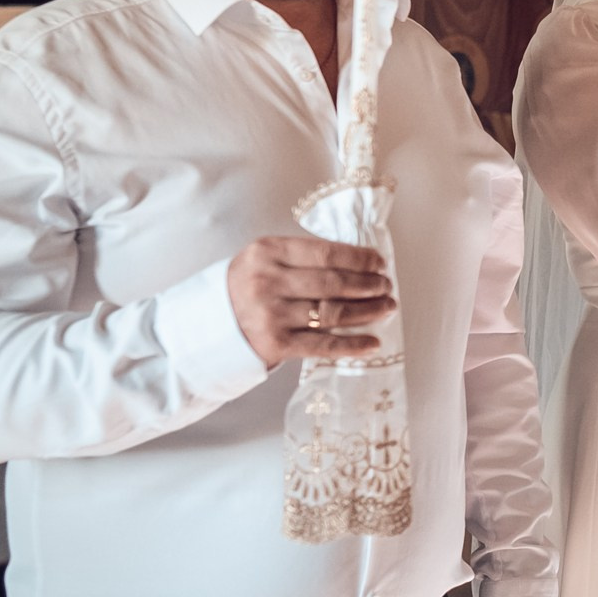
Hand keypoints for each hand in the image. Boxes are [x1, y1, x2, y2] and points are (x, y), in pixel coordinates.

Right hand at [226, 236, 396, 368]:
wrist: (209, 327)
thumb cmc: (245, 288)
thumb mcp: (263, 260)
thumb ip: (301, 257)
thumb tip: (359, 262)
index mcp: (267, 251)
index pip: (325, 252)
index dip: (359, 258)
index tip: (379, 262)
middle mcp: (268, 281)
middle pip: (333, 283)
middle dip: (368, 285)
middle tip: (387, 287)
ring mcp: (272, 314)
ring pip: (332, 312)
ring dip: (367, 311)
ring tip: (387, 308)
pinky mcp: (276, 344)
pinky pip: (323, 344)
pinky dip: (352, 345)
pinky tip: (373, 343)